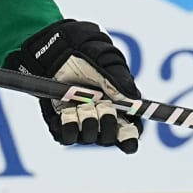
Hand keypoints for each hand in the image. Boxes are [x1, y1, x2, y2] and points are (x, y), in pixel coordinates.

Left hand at [9, 20, 141, 153]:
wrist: (59, 53)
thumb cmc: (88, 58)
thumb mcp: (107, 68)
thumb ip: (120, 86)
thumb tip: (133, 103)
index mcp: (119, 108)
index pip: (129, 132)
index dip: (129, 137)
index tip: (126, 133)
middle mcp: (101, 120)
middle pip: (110, 138)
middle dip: (107, 122)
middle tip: (102, 105)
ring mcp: (82, 124)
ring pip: (89, 137)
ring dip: (86, 120)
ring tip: (79, 102)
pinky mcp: (63, 125)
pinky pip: (67, 136)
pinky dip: (68, 125)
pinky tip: (67, 110)